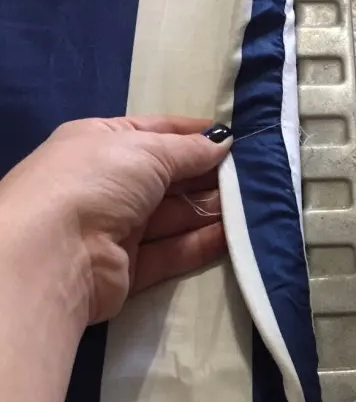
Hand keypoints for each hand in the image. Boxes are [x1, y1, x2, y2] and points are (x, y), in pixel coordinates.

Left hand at [0, 116, 231, 324]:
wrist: (54, 254)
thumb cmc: (95, 181)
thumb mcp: (146, 150)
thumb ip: (189, 149)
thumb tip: (223, 142)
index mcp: (101, 144)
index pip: (155, 132)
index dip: (194, 134)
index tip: (235, 138)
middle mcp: (107, 184)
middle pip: (168, 177)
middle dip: (208, 174)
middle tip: (254, 175)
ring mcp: (116, 228)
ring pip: (172, 216)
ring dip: (210, 210)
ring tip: (254, 205)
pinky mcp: (127, 269)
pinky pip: (170, 252)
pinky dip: (200, 244)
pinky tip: (233, 236)